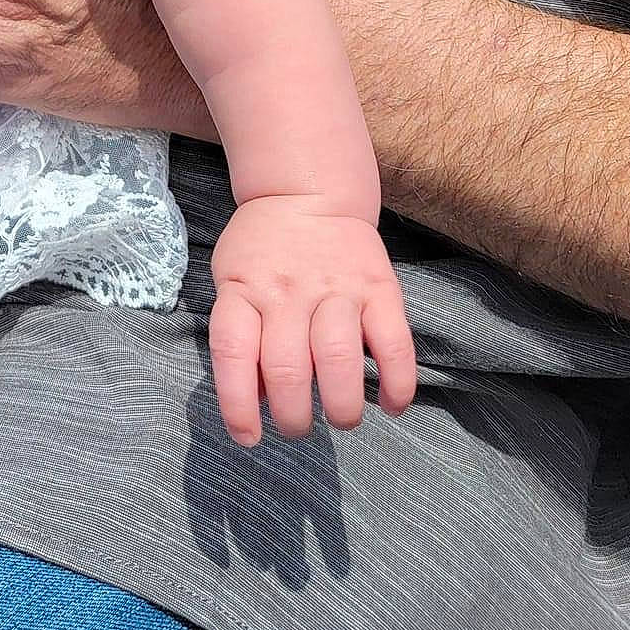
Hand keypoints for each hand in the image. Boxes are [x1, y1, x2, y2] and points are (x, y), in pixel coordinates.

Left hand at [208, 196, 415, 446]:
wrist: (307, 192)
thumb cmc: (264, 251)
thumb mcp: (232, 281)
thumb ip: (239, 336)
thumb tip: (256, 404)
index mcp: (244, 290)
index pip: (233, 353)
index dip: (238, 407)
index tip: (249, 438)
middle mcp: (288, 292)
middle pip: (287, 369)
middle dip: (294, 418)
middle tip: (298, 426)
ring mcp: (336, 289)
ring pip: (339, 361)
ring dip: (342, 407)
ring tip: (341, 417)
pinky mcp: (379, 288)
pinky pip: (394, 344)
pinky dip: (397, 385)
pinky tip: (391, 405)